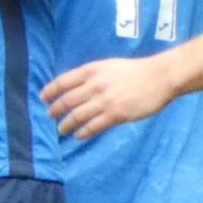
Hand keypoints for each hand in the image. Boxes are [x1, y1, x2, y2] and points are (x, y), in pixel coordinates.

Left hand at [43, 55, 178, 139]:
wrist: (159, 77)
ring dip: (66, 125)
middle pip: (66, 101)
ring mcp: (104, 101)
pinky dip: (82, 132)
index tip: (43, 98)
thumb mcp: (109, 66)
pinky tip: (79, 135)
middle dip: (55, 110)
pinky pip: (92, 127)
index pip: (63, 82)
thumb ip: (92, 76)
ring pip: (76, 116)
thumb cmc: (135, 71)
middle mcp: (95, 85)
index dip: (50, 91)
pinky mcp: (115, 115)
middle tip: (51, 116)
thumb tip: (76, 88)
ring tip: (62, 130)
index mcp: (92, 70)